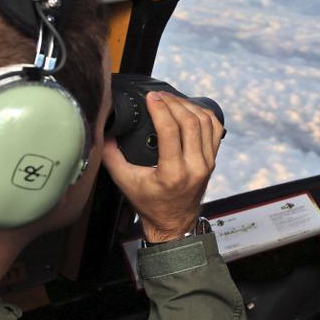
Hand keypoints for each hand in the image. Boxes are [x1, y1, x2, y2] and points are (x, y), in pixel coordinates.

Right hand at [102, 91, 223, 242]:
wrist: (173, 223)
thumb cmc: (150, 204)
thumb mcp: (125, 182)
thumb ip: (111, 156)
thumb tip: (104, 131)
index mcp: (173, 173)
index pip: (170, 130)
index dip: (160, 108)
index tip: (150, 97)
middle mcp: (195, 167)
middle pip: (190, 122)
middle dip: (173, 102)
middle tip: (159, 96)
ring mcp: (207, 163)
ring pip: (205, 122)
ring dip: (188, 106)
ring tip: (171, 99)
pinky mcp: (212, 160)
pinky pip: (214, 129)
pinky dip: (203, 114)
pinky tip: (189, 108)